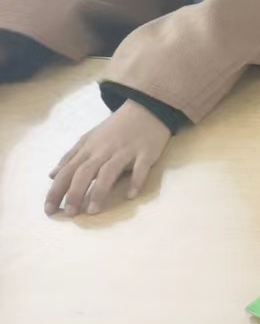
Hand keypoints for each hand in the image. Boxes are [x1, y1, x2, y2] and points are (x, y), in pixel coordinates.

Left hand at [45, 101, 170, 217]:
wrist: (146, 110)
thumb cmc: (116, 128)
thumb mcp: (89, 139)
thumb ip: (71, 157)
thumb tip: (52, 175)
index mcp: (88, 148)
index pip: (67, 171)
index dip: (57, 190)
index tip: (49, 210)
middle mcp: (104, 150)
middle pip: (85, 172)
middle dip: (75, 193)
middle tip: (70, 213)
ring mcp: (125, 151)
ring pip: (109, 172)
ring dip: (100, 191)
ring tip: (93, 211)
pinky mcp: (145, 153)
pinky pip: (140, 169)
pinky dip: (135, 182)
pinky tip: (130, 195)